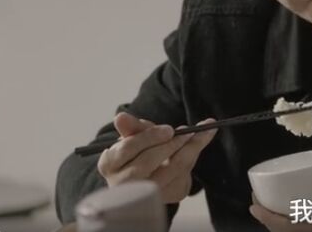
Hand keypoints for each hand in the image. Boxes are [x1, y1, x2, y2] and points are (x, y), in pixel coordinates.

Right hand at [97, 112, 216, 203]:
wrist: (156, 172)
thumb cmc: (141, 151)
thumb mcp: (137, 135)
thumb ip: (131, 127)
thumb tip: (120, 117)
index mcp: (110, 164)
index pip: (128, 148)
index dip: (150, 137)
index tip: (170, 129)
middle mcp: (123, 183)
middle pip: (148, 162)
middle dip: (170, 144)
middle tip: (189, 131)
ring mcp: (145, 193)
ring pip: (171, 169)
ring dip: (189, 148)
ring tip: (201, 133)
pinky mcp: (168, 195)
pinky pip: (184, 174)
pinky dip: (195, 155)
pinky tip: (201, 141)